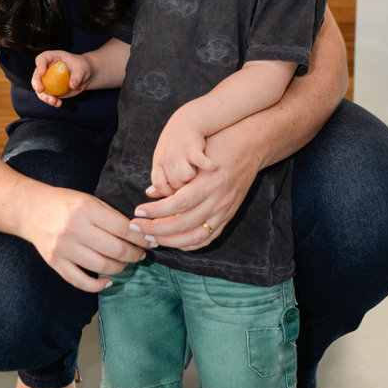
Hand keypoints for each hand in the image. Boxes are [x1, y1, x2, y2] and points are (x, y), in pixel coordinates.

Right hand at [26, 187, 148, 292]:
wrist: (31, 209)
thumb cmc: (64, 203)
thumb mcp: (89, 200)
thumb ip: (111, 216)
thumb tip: (138, 233)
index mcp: (86, 209)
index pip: (122, 228)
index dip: (141, 237)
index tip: (150, 241)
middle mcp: (75, 229)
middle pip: (115, 249)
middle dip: (134, 254)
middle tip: (140, 254)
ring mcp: (64, 248)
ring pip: (102, 266)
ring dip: (120, 268)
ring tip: (125, 263)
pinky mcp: (55, 263)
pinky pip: (80, 281)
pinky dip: (98, 285)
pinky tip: (108, 281)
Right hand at [32, 51, 91, 106]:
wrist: (84, 76)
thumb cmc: (82, 67)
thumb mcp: (82, 69)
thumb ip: (77, 76)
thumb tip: (72, 85)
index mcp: (52, 58)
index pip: (42, 59)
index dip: (40, 65)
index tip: (42, 73)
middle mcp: (47, 68)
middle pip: (36, 75)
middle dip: (36, 83)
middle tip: (40, 90)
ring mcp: (47, 80)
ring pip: (39, 88)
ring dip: (44, 96)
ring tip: (53, 101)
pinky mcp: (51, 90)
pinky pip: (47, 96)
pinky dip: (51, 101)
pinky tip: (58, 104)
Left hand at [132, 126, 261, 250]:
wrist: (251, 145)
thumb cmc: (220, 144)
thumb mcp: (197, 154)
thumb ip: (175, 176)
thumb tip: (150, 192)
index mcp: (208, 183)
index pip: (178, 204)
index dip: (156, 211)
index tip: (138, 211)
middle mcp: (218, 199)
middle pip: (183, 224)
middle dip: (156, 229)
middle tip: (136, 228)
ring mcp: (225, 210)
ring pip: (195, 236)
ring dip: (170, 241)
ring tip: (151, 237)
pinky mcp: (229, 215)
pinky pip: (208, 237)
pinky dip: (189, 243)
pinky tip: (174, 241)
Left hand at [149, 110, 217, 193]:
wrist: (189, 119)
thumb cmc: (177, 144)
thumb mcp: (164, 159)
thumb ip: (160, 178)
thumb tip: (149, 194)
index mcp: (159, 162)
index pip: (159, 185)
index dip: (170, 192)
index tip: (180, 191)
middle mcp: (166, 158)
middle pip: (175, 184)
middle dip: (185, 186)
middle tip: (194, 181)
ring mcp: (179, 153)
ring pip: (186, 177)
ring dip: (195, 178)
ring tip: (201, 173)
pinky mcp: (193, 148)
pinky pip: (200, 163)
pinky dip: (209, 166)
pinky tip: (215, 167)